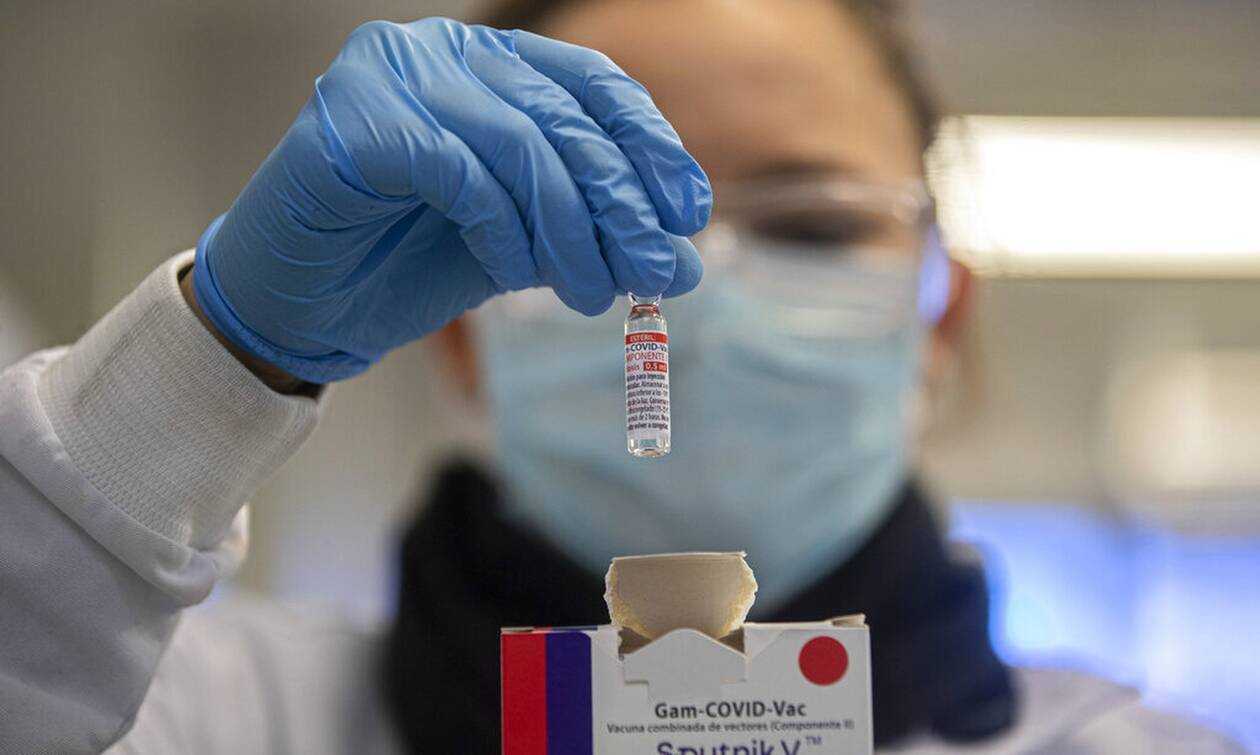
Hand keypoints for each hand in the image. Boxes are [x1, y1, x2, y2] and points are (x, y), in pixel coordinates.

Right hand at [192, 18, 710, 382]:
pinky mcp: (352, 119)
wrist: (304, 308)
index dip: (650, 146)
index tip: (686, 213)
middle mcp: (444, 51)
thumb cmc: (406, 264)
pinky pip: (458, 170)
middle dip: (620, 204)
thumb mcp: (525, 248)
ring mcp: (392, 75)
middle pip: (563, 117)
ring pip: (519, 143)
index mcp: (491, 63)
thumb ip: (594, 240)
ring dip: (569, 229)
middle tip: (654, 272)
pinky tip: (513, 273)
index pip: (593, 84)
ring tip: (591, 294)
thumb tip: (684, 261)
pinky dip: (500, 226)